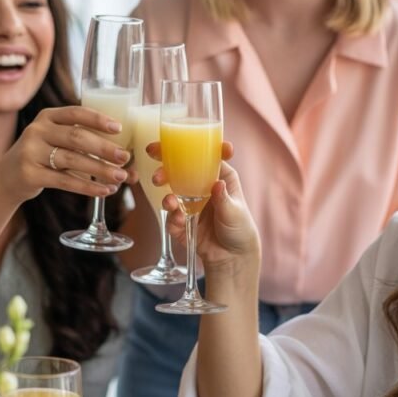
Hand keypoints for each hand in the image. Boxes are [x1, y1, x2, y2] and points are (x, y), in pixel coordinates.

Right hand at [0, 106, 131, 202]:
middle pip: (77, 137)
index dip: (98, 119)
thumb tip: (129, 163)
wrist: (7, 178)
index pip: (76, 112)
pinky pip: (64, 181)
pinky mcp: (29, 174)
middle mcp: (37, 130)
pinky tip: (105, 191)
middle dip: (104, 148)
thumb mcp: (57, 142)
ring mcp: (31, 152)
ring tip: (121, 177)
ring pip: (72, 160)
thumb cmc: (44, 158)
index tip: (118, 128)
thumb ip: (85, 146)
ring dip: (100, 170)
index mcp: (48, 116)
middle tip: (125, 157)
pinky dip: (88, 187)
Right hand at [149, 142, 259, 266]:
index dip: (196, 145)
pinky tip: (180, 222)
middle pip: (180, 171)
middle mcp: (202, 188)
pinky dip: (173, 218)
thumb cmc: (240, 229)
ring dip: (166, 196)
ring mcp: (190, 204)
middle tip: (157, 171)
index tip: (183, 139)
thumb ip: (224, 198)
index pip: (206, 157)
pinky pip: (171, 216)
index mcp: (219, 178)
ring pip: (171, 192)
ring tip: (170, 203)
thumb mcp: (235, 212)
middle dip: (165, 167)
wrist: (232, 258)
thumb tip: (217, 184)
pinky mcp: (181, 221)